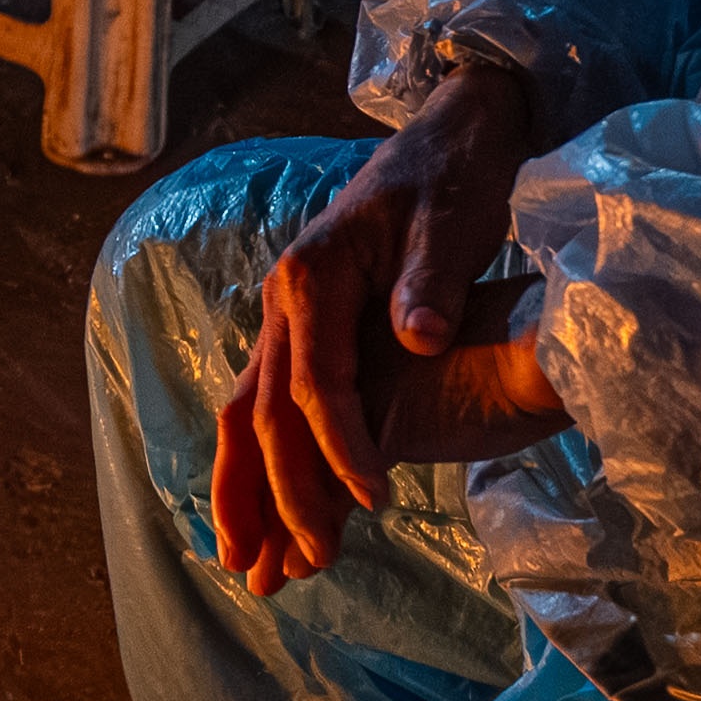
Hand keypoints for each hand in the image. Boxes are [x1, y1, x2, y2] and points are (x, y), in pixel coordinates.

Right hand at [203, 62, 558, 594]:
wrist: (452, 133)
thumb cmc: (456, 175)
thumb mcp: (454, 219)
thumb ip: (431, 280)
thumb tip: (417, 335)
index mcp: (312, 272)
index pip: (315, 381)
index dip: (340, 446)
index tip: (373, 499)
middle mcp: (284, 299)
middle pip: (259, 410)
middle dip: (270, 494)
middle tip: (285, 568)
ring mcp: (288, 317)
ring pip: (248, 414)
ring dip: (244, 490)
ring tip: (244, 563)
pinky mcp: (307, 331)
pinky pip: (270, 406)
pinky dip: (260, 464)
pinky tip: (264, 514)